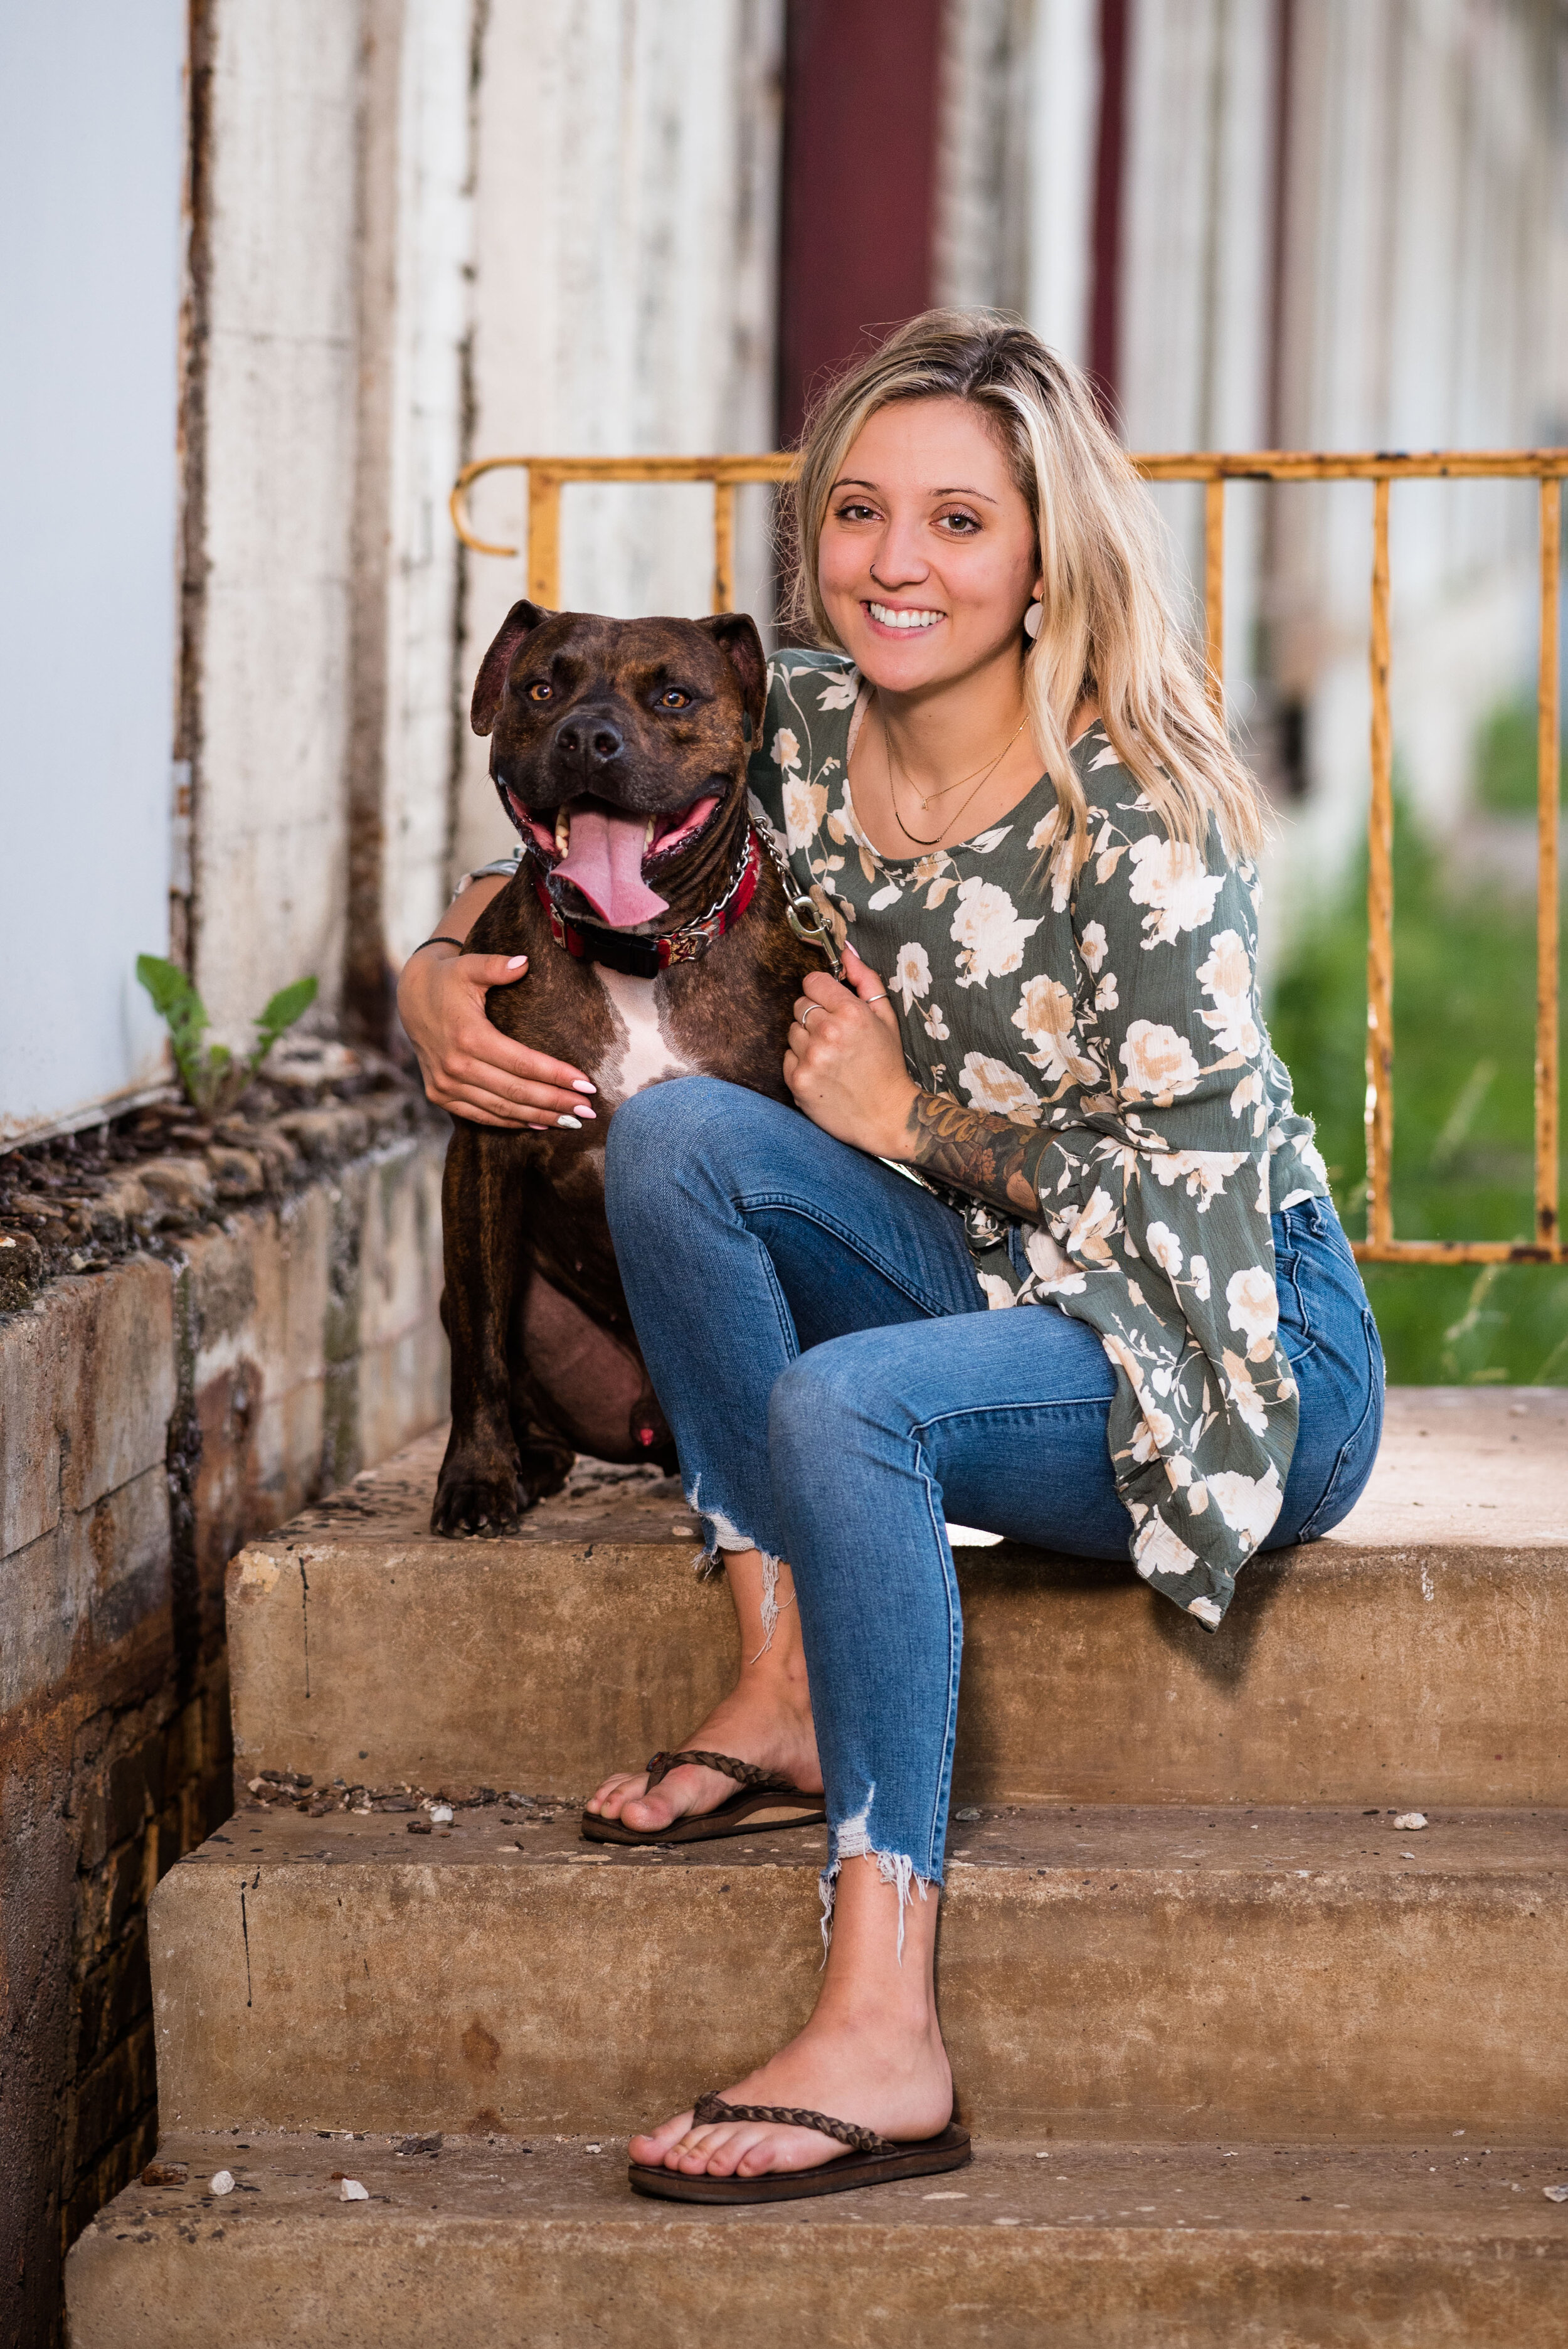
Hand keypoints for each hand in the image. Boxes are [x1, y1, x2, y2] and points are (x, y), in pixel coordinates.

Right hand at [396, 945, 596, 1130]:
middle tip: (588, 1111)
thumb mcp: (469, 966)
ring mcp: (445, 1085)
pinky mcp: (439, 1095)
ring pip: (502, 1108)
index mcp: (467, 1036)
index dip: (556, 1076)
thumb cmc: (449, 979)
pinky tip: (539, 1124)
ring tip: (572, 1121)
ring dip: (539, 1117)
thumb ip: (496, 966)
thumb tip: (524, 962)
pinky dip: (511, 1122)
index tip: (587, 1084)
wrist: (411, 997)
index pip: (523, 1063)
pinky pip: (481, 1115)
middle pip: (517, 1091)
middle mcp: (455, 1066)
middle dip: (556, 1102)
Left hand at [783, 944, 916, 1156]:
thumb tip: (846, 951)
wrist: (886, 1115)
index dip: (823, 992)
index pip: (813, 982)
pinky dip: (801, 1063)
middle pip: (800, 1005)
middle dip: (815, 1016)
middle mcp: (827, 1033)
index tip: (832, 1005)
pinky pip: (787, 1056)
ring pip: (792, 1031)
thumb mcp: (886, 1018)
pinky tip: (823, 1072)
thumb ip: (865, 980)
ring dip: (807, 1040)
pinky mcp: (797, 1080)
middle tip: (836, 1036)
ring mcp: (810, 1058)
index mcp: (851, 1013)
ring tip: (831, 1057)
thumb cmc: (887, 1065)